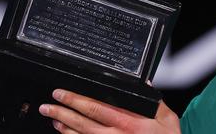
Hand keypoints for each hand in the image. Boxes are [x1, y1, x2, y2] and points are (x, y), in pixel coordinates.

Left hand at [39, 89, 180, 133]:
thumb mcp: (167, 119)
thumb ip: (155, 102)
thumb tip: (145, 85)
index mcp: (130, 122)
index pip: (97, 108)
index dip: (77, 100)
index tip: (63, 93)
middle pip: (84, 122)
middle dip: (64, 111)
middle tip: (49, 105)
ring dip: (65, 127)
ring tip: (53, 118)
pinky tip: (65, 133)